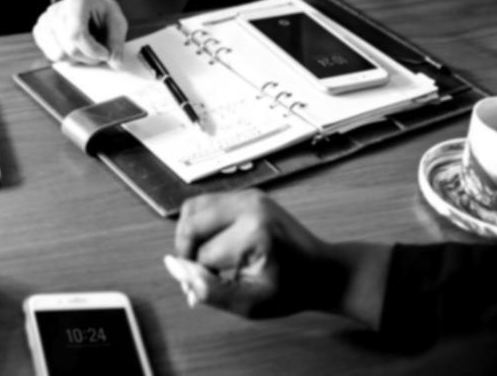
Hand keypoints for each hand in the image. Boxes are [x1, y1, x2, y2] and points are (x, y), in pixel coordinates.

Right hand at [33, 0, 128, 65]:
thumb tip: (115, 63)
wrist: (87, 0)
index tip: (106, 53)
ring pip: (59, 56)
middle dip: (89, 57)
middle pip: (69, 49)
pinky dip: (67, 57)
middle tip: (100, 52)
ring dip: (78, 59)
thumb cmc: (102, 10)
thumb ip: (116, 42)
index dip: (93, 50)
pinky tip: (75, 46)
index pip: (76, 34)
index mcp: (75, 3)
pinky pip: (52, 56)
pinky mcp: (39, 32)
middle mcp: (55, 11)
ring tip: (87, 48)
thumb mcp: (117, 21)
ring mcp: (44, 21)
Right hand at [166, 190, 385, 324]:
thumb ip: (209, 289)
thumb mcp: (250, 304)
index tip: (208, 289)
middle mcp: (249, 206)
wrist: (323, 271)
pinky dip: (201, 224)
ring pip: (192, 208)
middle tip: (198, 273)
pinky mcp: (248, 194)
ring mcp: (249, 195)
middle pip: (191, 223)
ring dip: (190, 235)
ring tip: (205, 258)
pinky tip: (214, 244)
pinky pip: (206, 203)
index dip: (199, 276)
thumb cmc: (291, 290)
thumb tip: (173, 267)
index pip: (202, 254)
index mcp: (254, 232)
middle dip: (186, 251)